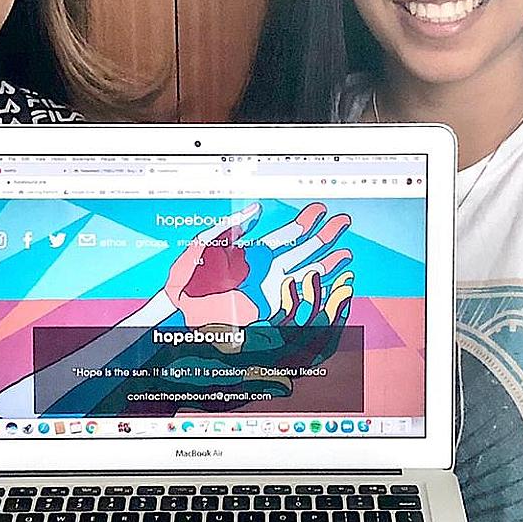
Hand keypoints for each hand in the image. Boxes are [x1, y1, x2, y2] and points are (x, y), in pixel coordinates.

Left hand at [165, 203, 351, 330]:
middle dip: (324, 236)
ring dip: (325, 264)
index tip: (319, 210)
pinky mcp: (266, 311)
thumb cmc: (185, 278)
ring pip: (304, 275)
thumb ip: (229, 227)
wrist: (178, 311)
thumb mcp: (203, 245)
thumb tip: (255, 210)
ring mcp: (267, 291)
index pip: (285, 235)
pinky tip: (325, 284)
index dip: (304, 222)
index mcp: (252, 254)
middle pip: (301, 251)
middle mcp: (264, 271)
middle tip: (342, 223)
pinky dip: (312, 293)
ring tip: (344, 255)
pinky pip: (295, 300)